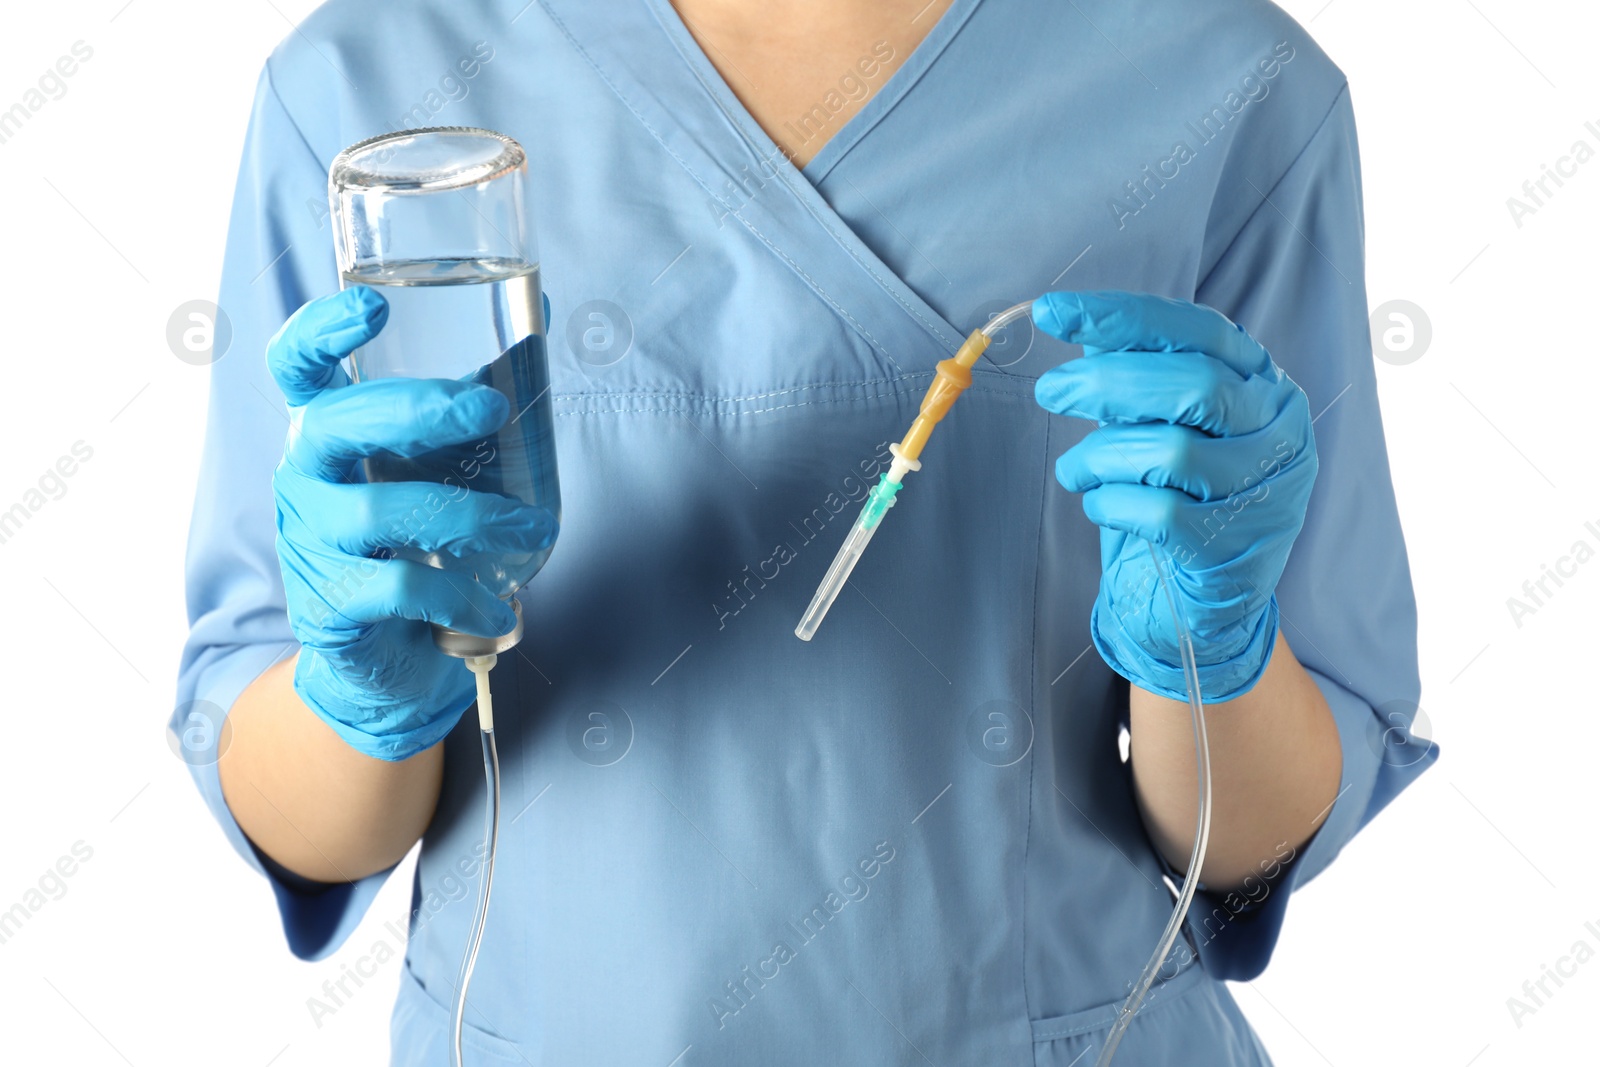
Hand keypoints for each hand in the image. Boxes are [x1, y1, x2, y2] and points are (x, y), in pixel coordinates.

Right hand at [268, 286, 555, 759]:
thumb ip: (466, 411)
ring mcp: (309, 542)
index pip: (295, 367)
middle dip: (416, 408)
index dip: (320, 330)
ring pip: (383, 509)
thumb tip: (535, 326)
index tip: (374, 305)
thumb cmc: (416, 545)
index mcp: (325, 433)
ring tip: (534, 527)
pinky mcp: (330, 604)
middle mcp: (303, 478)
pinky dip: (463, 595)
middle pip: (335, 422)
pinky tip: (499, 607)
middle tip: (488, 407)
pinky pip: (403, 587)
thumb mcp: (434, 472)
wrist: (387, 662)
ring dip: (473, 515)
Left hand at [1032, 291, 1317, 701]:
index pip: (1196, 331)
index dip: (1122, 316)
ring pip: (1171, 453)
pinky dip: (1111, 503)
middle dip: (1105, 383)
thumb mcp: (1163, 421)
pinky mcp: (1236, 548)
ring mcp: (1266, 490)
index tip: (1053, 312)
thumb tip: (1071, 318)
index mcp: (1262, 383)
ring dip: (1101, 456)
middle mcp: (1278, 429)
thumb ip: (1135, 374)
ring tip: (1075, 470)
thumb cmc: (1181, 494)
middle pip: (1191, 385)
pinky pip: (1158, 514)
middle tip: (1050, 391)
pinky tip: (1100, 504)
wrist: (1209, 597)